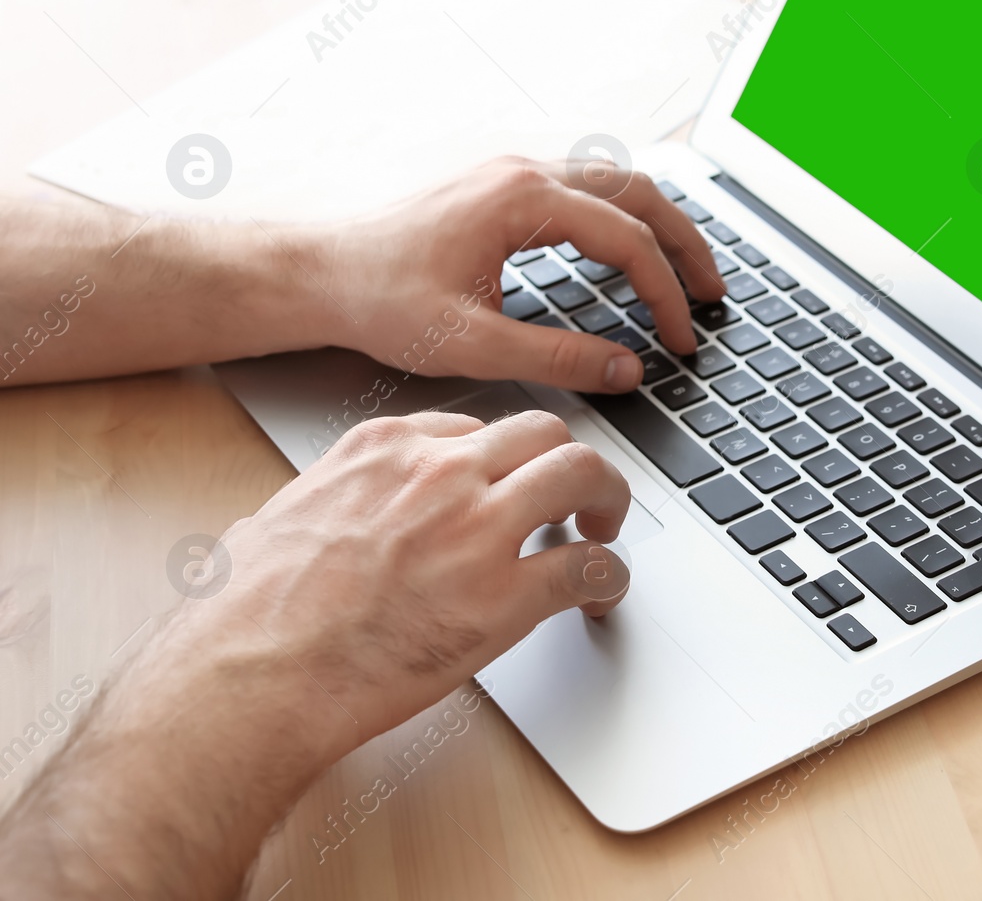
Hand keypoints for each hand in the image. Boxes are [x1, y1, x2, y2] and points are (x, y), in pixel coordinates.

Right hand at [0, 410, 632, 899]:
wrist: (251, 676)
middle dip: (567, 463)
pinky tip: (602, 594)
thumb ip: (318, 508)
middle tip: (578, 497)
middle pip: (543, 433)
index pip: (474, 428)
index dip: (503, 460)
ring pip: (580, 474)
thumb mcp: (276, 520)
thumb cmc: (249, 614)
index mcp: (384, 450)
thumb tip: (299, 525)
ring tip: (603, 530)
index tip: (509, 482)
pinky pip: (587, 568)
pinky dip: (608, 579)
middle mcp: (439, 473)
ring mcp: (477, 529)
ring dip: (606, 499)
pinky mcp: (504, 598)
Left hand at [315, 156, 725, 391]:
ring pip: (618, 182)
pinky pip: (589, 189)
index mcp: (522, 198)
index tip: (680, 339)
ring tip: (688, 273)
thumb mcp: (471, 343)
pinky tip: (631, 255)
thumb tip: (626, 370)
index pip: (626, 240)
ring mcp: (515, 173)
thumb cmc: (379, 299)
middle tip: (713, 295)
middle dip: (685, 244)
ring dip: (660, 225)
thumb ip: (557, 359)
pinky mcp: (504, 187)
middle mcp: (525, 172)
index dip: (664, 293)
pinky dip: (626, 219)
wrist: (319, 272)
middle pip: (639, 192)